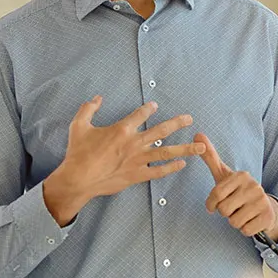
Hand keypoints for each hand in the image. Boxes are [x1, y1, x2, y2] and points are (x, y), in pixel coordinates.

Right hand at [42, 99, 202, 225]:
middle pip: (161, 131)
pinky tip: (182, 164)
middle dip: (177, 124)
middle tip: (189, 119)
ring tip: (200, 147)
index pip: (140, 115)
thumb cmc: (78, 153)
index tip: (155, 106)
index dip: (149, 109)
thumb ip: (88, 109)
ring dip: (185, 149)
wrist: (78, 179)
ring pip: (166, 152)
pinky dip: (171, 168)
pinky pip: (158, 171)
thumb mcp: (79, 125)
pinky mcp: (136, 175)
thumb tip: (97, 98)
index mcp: (121, 130)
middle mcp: (134, 143)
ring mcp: (137, 160)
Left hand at [196, 134, 277, 239]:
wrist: (265, 207)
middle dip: (225, 213)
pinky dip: (244, 229)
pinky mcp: (267, 217)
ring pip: (234, 221)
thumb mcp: (223, 175)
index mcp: (241, 176)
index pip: (216, 195)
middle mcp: (254, 186)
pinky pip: (244, 230)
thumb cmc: (238, 191)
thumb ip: (210, 157)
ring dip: (235, 221)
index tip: (214, 205)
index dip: (211, 204)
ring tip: (242, 213)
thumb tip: (197, 134)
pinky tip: (250, 220)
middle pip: (224, 210)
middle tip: (233, 208)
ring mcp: (262, 201)